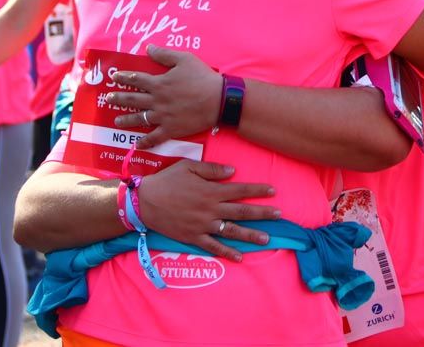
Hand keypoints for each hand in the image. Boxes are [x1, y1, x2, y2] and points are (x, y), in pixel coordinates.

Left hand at [109, 45, 221, 148]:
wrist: (218, 100)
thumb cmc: (202, 78)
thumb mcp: (184, 59)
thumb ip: (164, 54)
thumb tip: (148, 48)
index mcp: (159, 83)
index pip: (136, 79)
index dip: (123, 78)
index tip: (114, 77)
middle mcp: (157, 100)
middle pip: (132, 100)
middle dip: (118, 99)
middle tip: (108, 99)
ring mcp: (163, 116)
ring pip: (139, 119)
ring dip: (126, 120)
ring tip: (116, 121)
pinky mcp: (171, 129)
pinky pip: (154, 138)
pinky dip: (145, 142)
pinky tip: (137, 145)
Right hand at [138, 160, 280, 261]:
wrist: (144, 202)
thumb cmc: (167, 181)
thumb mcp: (188, 167)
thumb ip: (211, 169)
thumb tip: (233, 171)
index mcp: (211, 191)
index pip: (239, 190)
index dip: (257, 191)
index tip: (273, 191)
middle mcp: (210, 209)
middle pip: (241, 212)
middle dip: (261, 213)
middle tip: (278, 215)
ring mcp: (203, 226)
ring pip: (231, 232)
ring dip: (250, 235)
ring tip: (266, 239)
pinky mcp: (194, 238)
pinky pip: (213, 247)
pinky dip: (227, 253)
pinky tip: (240, 257)